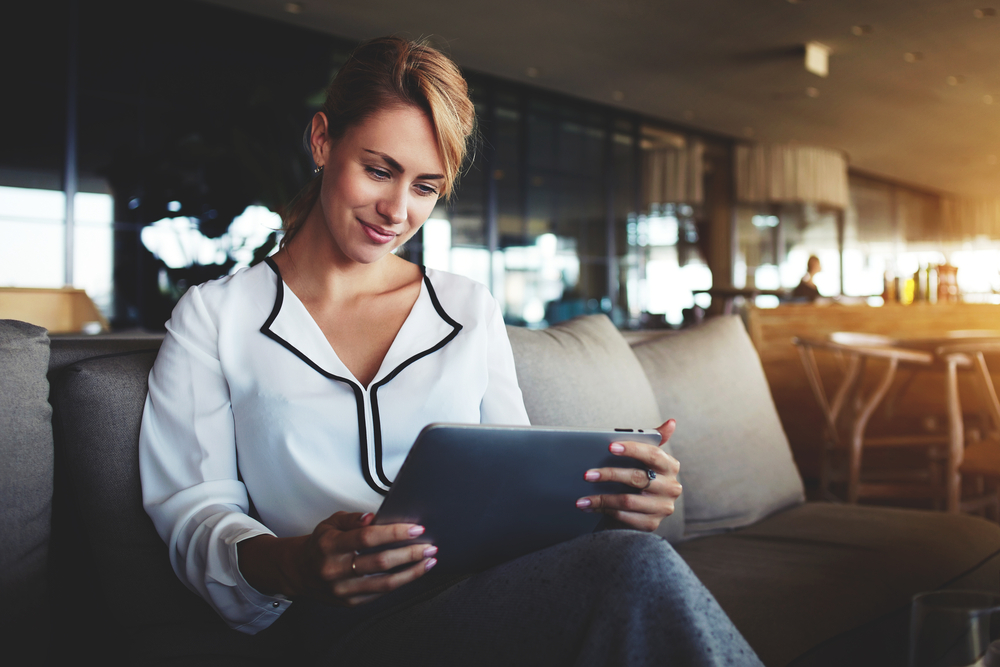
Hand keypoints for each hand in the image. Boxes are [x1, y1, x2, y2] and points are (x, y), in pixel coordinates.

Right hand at [237, 511, 436, 606]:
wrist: (299, 572)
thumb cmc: (320, 544)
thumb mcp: (330, 523)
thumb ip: (353, 519)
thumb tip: (373, 517)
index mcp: (330, 545)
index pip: (367, 537)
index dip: (394, 533)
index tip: (416, 529)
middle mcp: (335, 569)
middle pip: (380, 562)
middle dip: (410, 554)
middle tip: (429, 546)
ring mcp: (343, 590)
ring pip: (385, 583)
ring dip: (412, 572)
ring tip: (429, 561)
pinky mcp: (350, 602)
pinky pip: (380, 594)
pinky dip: (400, 582)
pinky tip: (414, 572)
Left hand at [575, 420, 681, 531]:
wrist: (639, 509)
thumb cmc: (640, 476)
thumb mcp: (646, 458)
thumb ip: (656, 439)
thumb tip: (671, 422)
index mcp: (671, 466)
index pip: (653, 454)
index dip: (632, 449)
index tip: (609, 447)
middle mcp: (671, 488)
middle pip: (637, 478)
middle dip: (609, 474)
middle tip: (587, 474)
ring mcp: (663, 508)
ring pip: (627, 500)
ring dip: (601, 498)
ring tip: (582, 498)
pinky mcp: (652, 524)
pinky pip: (625, 517)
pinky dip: (604, 511)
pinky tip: (589, 507)